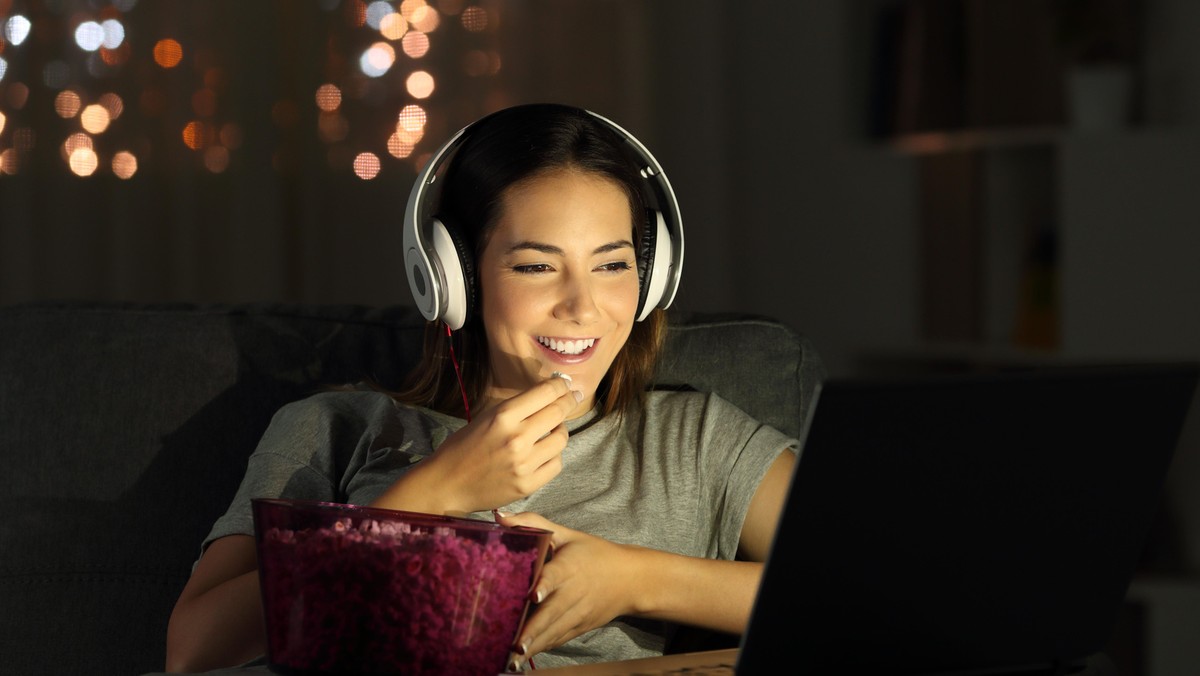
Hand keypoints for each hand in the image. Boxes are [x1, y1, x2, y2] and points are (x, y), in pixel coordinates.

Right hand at [383, 376, 582, 514]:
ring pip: (561, 439)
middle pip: (558, 413)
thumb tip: (548, 395)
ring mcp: (524, 463)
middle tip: (572, 398)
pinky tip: (544, 454)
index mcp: (503, 416)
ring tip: (552, 430)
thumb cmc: (463, 447)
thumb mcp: (486, 417)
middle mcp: (517, 438)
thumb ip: (517, 408)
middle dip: (569, 402)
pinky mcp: (528, 485)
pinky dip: (553, 456)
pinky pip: (556, 464)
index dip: (560, 386)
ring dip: (560, 431)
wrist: (447, 484)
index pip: (546, 393)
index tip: (565, 385)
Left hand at [495, 511, 642, 666]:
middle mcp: (574, 592)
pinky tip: (525, 656)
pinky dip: (544, 647)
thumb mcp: (567, 533)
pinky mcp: (581, 627)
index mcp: (570, 566)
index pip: (556, 575)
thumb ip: (532, 523)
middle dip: (533, 629)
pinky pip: (560, 638)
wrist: (631, 579)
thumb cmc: (594, 553)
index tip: (534, 594)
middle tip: (514, 643)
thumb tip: (499, 518)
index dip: (545, 584)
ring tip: (513, 659)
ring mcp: (579, 613)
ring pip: (555, 631)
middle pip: (553, 612)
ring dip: (535, 645)